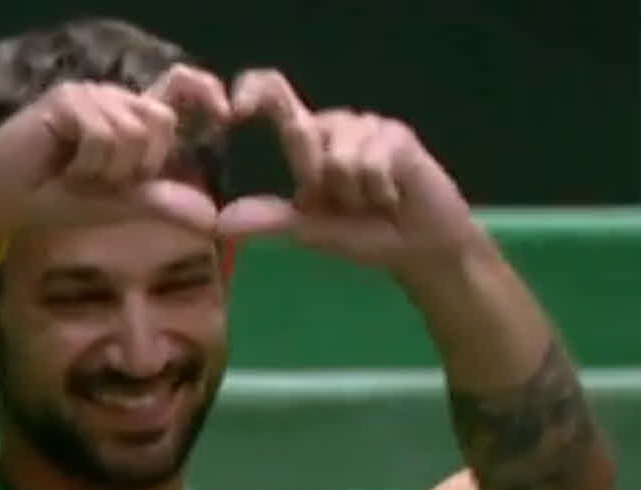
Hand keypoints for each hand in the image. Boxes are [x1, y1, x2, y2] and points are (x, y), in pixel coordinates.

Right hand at [0, 64, 234, 245]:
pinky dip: (87, 162)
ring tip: (75, 174)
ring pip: (133, 132)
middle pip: (161, 122)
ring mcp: (92, 95)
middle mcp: (115, 99)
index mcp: (130, 117)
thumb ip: (160, 203)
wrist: (2, 202)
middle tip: (99, 181)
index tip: (228, 112)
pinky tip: (61, 166)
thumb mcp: (117, 206)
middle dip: (137, 166)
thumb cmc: (54, 201)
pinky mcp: (68, 99)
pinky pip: (103, 135)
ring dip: (107, 169)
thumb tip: (212, 217)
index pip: (178, 88)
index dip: (204, 90)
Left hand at [216, 70, 484, 274]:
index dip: (254, 90)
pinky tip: (393, 194)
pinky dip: (378, 189)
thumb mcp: (310, 231)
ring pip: (338, 155)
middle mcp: (333, 125)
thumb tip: (222, 221)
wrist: (417, 247)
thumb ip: (271, 220)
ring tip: (373, 200)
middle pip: (304, 133)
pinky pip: (370, 162)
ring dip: (354, 191)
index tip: (235, 110)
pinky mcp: (395, 133)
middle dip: (319, 181)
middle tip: (348, 204)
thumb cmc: (364, 235)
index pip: (275, 98)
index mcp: (307, 141)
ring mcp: (366, 125)